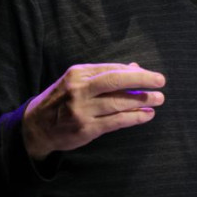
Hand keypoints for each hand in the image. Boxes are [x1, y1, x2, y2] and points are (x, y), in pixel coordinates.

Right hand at [22, 62, 165, 159]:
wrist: (36, 126)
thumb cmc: (62, 99)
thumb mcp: (78, 81)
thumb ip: (105, 74)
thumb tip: (135, 68)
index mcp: (78, 73)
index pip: (112, 69)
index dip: (135, 72)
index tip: (152, 75)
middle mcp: (79, 89)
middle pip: (116, 81)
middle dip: (142, 80)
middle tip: (161, 81)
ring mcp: (82, 110)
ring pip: (119, 103)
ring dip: (142, 101)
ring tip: (158, 99)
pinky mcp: (86, 128)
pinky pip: (116, 121)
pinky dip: (134, 117)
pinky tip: (147, 115)